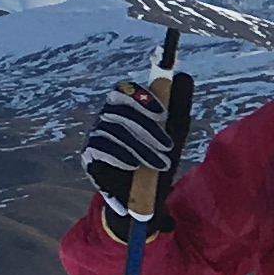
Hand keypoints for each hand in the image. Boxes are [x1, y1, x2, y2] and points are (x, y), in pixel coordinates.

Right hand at [81, 78, 189, 239]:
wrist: (144, 197)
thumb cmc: (159, 157)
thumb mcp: (174, 133)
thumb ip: (178, 106)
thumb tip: (183, 77)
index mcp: (125, 106)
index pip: (125, 90)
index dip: (142, 99)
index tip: (162, 114)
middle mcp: (107, 116)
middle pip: (119, 110)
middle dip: (147, 128)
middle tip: (168, 147)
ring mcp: (96, 134)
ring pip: (113, 131)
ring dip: (140, 147)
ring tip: (160, 163)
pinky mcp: (89, 155)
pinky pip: (100, 149)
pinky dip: (119, 156)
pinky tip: (133, 166)